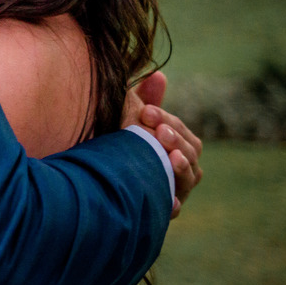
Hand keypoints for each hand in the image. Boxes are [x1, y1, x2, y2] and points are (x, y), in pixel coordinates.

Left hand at [123, 71, 203, 217]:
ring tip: (171, 157)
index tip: (144, 111)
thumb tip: (158, 74)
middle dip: (174, 140)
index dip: (166, 120)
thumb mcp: (130, 120)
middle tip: (157, 131)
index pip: (181, 131)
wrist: (95, 178)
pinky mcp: (162, 209)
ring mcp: (174, 189)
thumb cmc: (118, 144)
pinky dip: (173, 204)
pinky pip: (173, 209)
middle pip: (190, 153)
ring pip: (189, 179)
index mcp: (177, 146)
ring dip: (182, 167)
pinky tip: (169, 200)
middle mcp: (180, 169)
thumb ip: (146, 100)